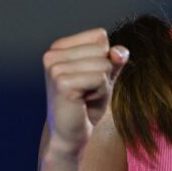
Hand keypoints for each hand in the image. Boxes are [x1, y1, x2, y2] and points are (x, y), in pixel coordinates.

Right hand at [42, 28, 129, 154]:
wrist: (71, 134)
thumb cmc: (87, 104)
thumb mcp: (105, 75)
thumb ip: (114, 59)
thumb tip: (119, 51)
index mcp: (59, 47)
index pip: (99, 36)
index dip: (104, 58)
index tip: (89, 78)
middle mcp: (52, 53)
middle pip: (102, 49)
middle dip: (103, 73)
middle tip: (87, 91)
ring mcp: (55, 67)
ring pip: (103, 64)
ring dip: (102, 85)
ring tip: (85, 97)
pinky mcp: (62, 82)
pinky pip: (100, 78)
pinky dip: (100, 92)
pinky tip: (84, 102)